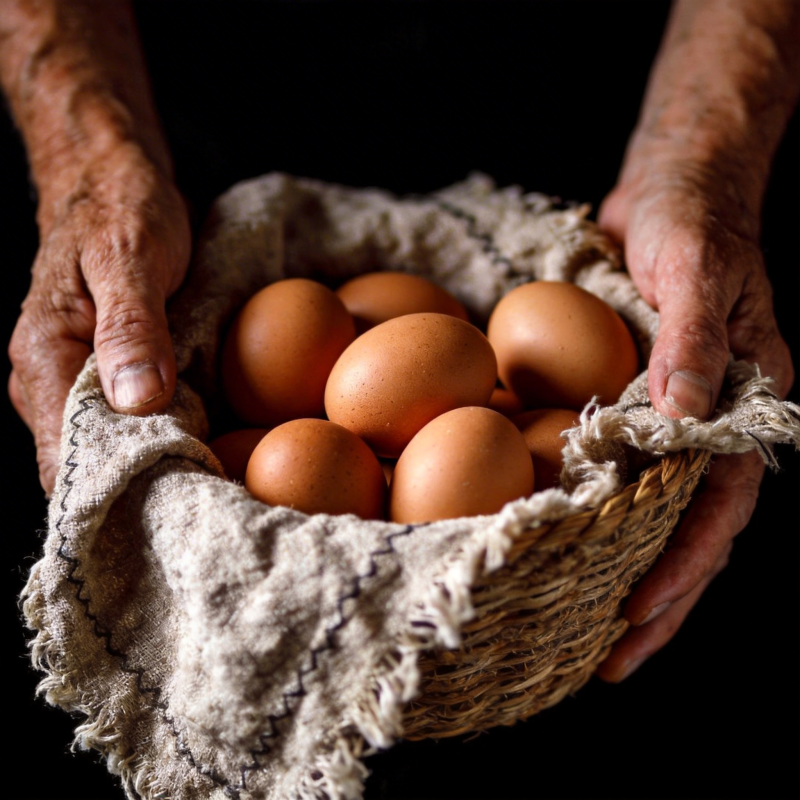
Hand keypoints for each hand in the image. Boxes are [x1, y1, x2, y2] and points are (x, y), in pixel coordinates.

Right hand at [8, 146, 190, 494]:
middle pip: (93, 465)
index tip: (179, 498)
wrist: (114, 180)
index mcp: (44, 359)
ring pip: (115, 447)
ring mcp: (77, 383)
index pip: (66, 460)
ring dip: (161, 462)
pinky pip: (132, 422)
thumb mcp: (131, 258)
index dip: (120, 489)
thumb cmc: (120, 209)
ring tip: (213, 475)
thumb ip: (130, 328)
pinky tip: (204, 439)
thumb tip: (138, 401)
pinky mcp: (106, 377)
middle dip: (147, 485)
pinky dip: (166, 434)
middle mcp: (49, 383)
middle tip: (209, 494)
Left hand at [594, 157, 792, 681]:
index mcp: (742, 398)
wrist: (672, 187)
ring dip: (628, 571)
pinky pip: (624, 471)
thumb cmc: (691, 221)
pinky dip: (603, 516)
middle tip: (610, 661)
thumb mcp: (694, 272)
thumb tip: (677, 419)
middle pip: (691, 528)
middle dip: (656, 597)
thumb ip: (690, 345)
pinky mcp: (635, 400)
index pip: (719, 504)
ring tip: (590, 631)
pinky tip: (572, 548)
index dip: (683, 565)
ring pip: (657, 512)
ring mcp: (674, 414)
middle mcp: (712, 419)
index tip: (639, 618)